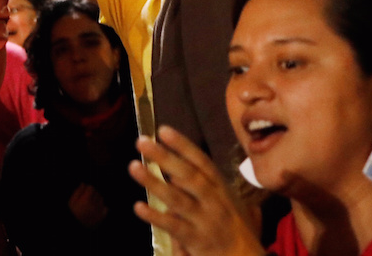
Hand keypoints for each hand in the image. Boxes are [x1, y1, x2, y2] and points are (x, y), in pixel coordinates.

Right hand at [68, 183, 108, 228]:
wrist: (76, 226)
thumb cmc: (72, 213)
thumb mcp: (72, 201)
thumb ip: (78, 191)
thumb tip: (83, 184)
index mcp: (86, 200)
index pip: (91, 188)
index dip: (88, 188)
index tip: (85, 190)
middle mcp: (94, 205)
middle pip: (97, 193)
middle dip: (93, 193)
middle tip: (88, 197)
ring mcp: (98, 211)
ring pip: (101, 200)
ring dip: (97, 199)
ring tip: (91, 203)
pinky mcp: (101, 217)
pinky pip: (106, 208)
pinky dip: (102, 207)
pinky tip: (97, 208)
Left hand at [129, 127, 262, 255]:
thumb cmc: (237, 231)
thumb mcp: (231, 204)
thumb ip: (209, 187)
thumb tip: (179, 172)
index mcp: (221, 189)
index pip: (202, 162)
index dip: (183, 145)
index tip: (162, 130)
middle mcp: (215, 201)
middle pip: (188, 175)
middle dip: (165, 157)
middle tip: (141, 141)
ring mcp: (206, 221)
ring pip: (178, 199)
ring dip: (155, 182)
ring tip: (133, 166)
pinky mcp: (197, 240)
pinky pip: (174, 227)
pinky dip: (156, 216)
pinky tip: (139, 206)